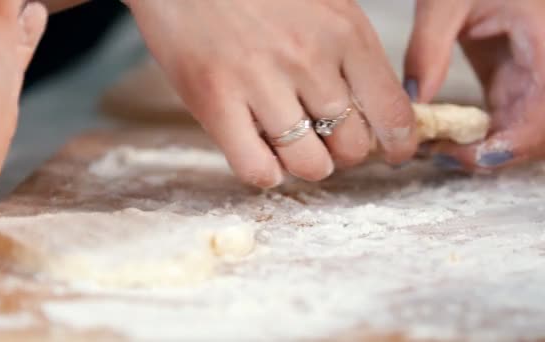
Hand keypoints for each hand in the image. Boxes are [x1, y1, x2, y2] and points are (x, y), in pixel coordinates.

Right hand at [125, 0, 417, 187]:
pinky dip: (264, 172)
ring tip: (288, 144)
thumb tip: (371, 107)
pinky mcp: (214, 100)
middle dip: (343, 153)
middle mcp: (309, 58)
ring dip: (304, 164)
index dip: (399, 143)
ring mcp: (259, 80)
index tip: (393, 151)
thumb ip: (349, 50)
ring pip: (309, 164)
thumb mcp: (322, 1)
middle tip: (324, 138)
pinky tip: (257, 151)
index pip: (393, 112)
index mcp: (345, 31)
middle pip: (352, 147)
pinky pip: (257, 169)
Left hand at [405, 0, 544, 170]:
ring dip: (483, 146)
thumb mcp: (445, 1)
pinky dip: (477, 132)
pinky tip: (443, 134)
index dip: (512, 144)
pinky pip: (507, 117)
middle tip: (440, 154)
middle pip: (536, 130)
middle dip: (492, 152)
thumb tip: (416, 101)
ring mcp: (534, 73)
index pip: (543, 113)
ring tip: (435, 147)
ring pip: (522, 128)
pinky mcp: (515, 76)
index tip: (468, 155)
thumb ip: (429, 48)